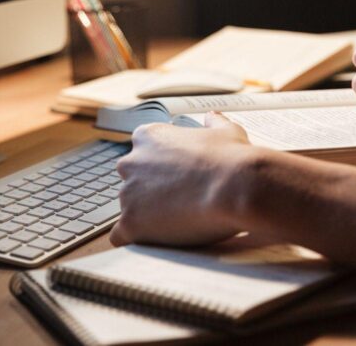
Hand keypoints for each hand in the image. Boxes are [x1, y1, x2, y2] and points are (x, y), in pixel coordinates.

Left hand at [110, 113, 252, 246]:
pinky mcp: (130, 223)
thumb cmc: (232, 158)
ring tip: (178, 221)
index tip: (179, 178)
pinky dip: (135, 239)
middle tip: (180, 200)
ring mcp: (127, 194)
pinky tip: (155, 240)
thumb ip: (214, 123)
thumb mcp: (226, 132)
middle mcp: (130, 162)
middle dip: (151, 191)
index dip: (161, 169)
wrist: (234, 187)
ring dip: (147, 215)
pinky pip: (120, 236)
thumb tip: (212, 117)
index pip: (142, 153)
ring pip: (129, 208)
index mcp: (148, 136)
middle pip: (133, 180)